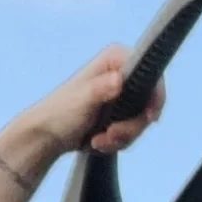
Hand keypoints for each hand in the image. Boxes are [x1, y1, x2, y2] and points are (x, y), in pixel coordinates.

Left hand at [24, 44, 166, 160]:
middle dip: (132, 126)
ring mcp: (122, 95)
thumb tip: (118, 80)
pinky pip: (131, 132)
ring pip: (141, 120)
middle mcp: (123, 74)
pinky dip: (116, 142)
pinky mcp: (120, 115)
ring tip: (97, 141)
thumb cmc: (59, 112)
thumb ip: (100, 89)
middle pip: (149, 101)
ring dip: (121, 137)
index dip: (156, 95)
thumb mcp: (81, 99)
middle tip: (111, 134)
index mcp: (115, 59)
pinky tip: (96, 142)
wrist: (46, 136)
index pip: (151, 72)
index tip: (149, 117)